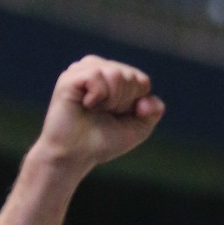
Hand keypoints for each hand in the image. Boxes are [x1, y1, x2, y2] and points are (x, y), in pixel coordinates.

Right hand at [34, 55, 165, 173]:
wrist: (76, 155)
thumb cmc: (104, 141)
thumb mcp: (138, 128)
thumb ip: (153, 111)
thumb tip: (147, 99)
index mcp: (114, 77)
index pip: (141, 80)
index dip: (136, 103)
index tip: (119, 116)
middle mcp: (98, 68)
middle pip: (130, 77)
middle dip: (123, 103)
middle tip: (104, 114)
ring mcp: (83, 70)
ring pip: (115, 74)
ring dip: (111, 100)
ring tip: (94, 110)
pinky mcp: (70, 77)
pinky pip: (96, 76)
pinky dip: (98, 96)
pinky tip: (86, 104)